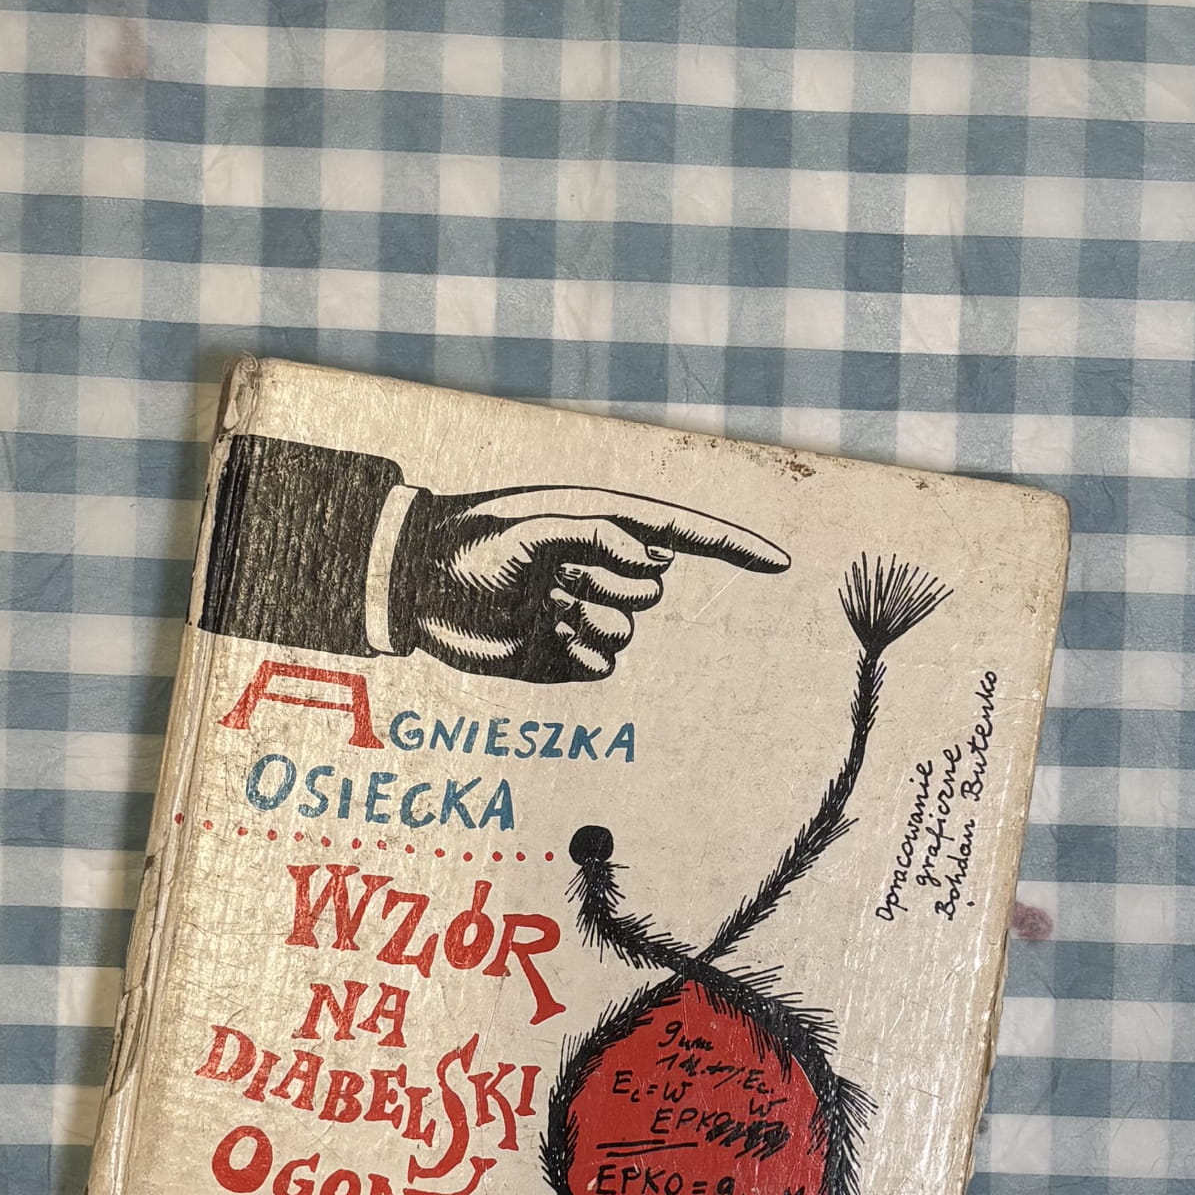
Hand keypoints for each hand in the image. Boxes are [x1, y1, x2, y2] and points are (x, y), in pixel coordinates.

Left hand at [405, 487, 790, 682]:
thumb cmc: (464, 548)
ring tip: (538, 608)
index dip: (732, 548)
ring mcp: (584, 613)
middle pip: (652, 590)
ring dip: (588, 624)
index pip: (680, 535)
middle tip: (553, 578)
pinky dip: (579, 657)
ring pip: (628, 634)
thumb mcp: (529, 529)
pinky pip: (603, 667)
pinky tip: (542, 639)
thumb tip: (652, 560)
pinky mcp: (565, 656)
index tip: (781, 565)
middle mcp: (598, 569)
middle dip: (612, 587)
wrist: (412, 590)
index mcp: (598, 527)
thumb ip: (596, 535)